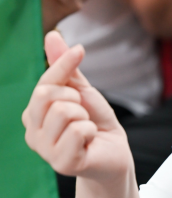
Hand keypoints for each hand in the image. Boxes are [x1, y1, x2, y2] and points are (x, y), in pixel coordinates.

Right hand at [22, 31, 132, 180]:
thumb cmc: (95, 121)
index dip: (64, 65)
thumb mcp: (80, 90)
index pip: (43, 82)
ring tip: (86, 130)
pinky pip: (78, 131)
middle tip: (83, 114)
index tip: (81, 52)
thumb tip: (52, 35)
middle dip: (75, 98)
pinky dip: (92, 131)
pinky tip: (89, 142)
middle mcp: (31, 133)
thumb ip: (64, 67)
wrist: (115, 152)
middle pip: (46, 95)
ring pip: (64, 112)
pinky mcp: (62, 163)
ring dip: (85, 117)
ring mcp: (44, 151)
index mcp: (32, 115)